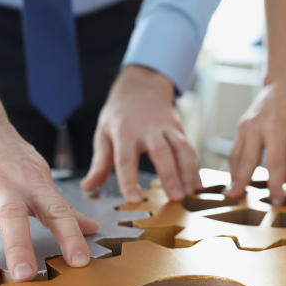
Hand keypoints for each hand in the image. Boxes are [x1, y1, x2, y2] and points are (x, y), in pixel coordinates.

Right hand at [0, 69, 98, 285]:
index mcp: (34, 183)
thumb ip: (61, 207)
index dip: (70, 236)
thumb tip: (92, 228)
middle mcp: (4, 185)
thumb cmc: (11, 156)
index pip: (57, 211)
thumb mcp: (40, 176)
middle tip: (25, 275)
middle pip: (12, 216)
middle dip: (18, 247)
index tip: (80, 261)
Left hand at [81, 65, 199, 201]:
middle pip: (160, 153)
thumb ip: (99, 164)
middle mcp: (147, 129)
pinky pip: (190, 148)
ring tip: (190, 193)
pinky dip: (195, 167)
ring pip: (181, 149)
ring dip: (187, 172)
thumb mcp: (103, 134)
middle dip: (169, 175)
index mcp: (123, 133)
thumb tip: (88, 187)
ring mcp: (166, 128)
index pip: (125, 160)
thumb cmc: (120, 115)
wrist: (141, 86)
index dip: (129, 180)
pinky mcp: (179, 129)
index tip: (135, 199)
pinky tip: (198, 185)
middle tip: (175, 197)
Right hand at [224, 72, 285, 204]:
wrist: (284, 82)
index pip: (274, 163)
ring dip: (234, 177)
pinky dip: (235, 167)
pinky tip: (236, 179)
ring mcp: (244, 126)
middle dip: (241, 182)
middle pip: (247, 161)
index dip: (275, 185)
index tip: (277, 202)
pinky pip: (234, 151)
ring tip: (232, 194)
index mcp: (276, 128)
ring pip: (236, 157)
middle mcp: (256, 127)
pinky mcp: (239, 127)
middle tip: (233, 199)